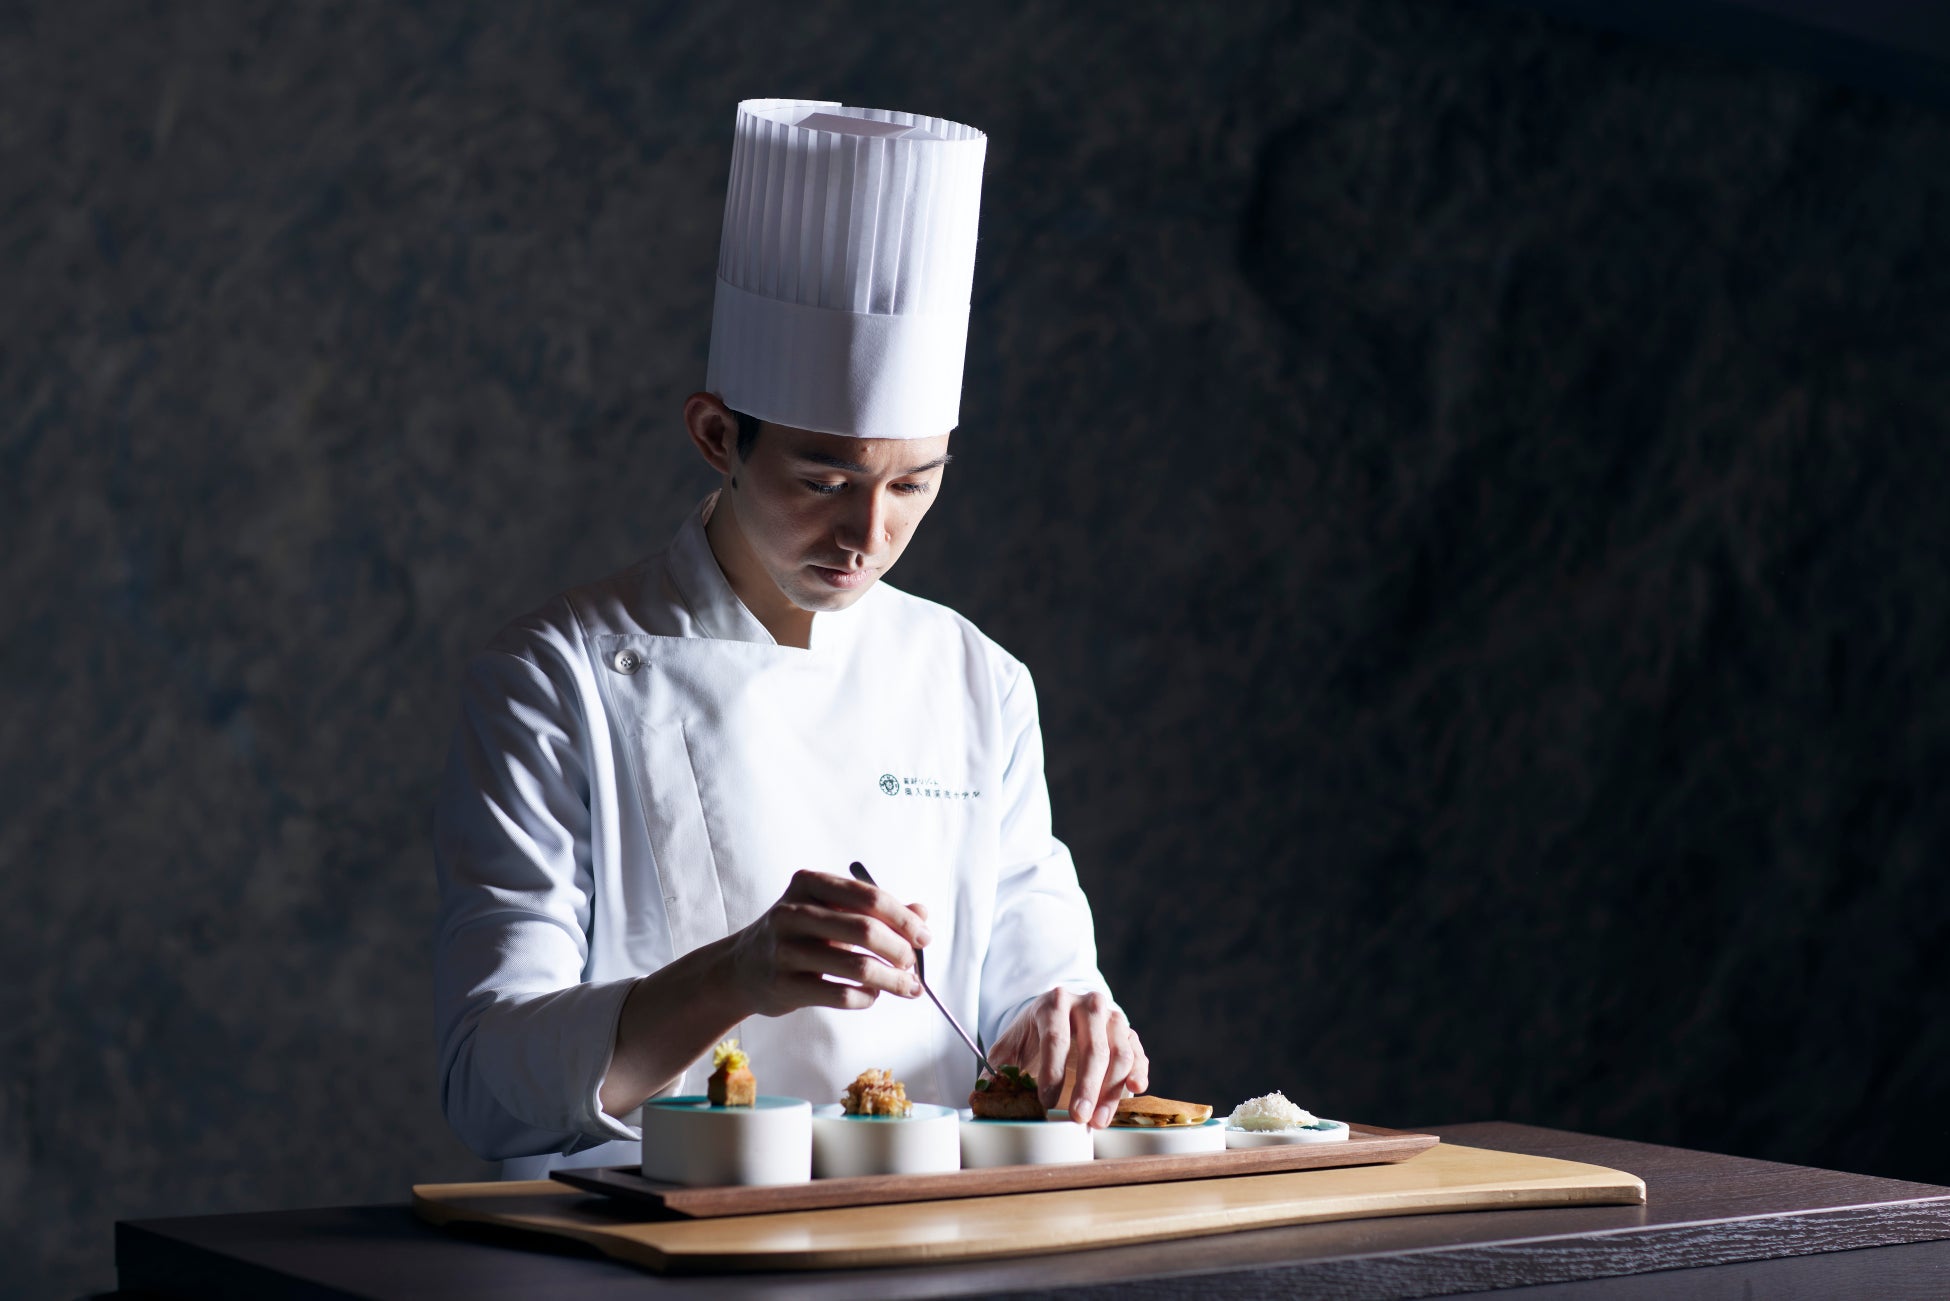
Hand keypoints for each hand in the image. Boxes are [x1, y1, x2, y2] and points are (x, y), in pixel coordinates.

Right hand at [723, 869, 930, 1015]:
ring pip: (857, 966)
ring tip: (907, 987)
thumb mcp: (829, 912)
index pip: (869, 897)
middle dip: (901, 950)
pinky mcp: (784, 985)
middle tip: (914, 964)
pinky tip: (872, 995)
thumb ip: (875, 910)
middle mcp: (793, 912)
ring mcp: (785, 949)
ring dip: (892, 980)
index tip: (924, 937)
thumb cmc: (797, 936)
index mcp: (808, 883)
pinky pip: (841, 995)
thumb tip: (922, 912)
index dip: (904, 918)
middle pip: (865, 930)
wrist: (742, 968)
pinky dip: (867, 997)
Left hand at [989, 989, 1148, 1127]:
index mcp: (1053, 1004)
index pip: (1055, 1038)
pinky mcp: (1128, 1033)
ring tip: (1098, 1121)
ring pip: (1119, 1053)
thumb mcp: (1010, 1046)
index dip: (1052, 1073)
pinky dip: (1139, 1072)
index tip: (1045, 1104)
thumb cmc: (1033, 1036)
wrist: (1061, 1014)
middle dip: (1086, 1087)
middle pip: (1092, 1048)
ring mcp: (1112, 1017)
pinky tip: (1134, 1090)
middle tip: (1077, 1118)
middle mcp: (1087, 1005)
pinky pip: (1138, 1052)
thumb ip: (997, 1069)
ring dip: (1111, 1090)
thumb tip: (981, 1097)